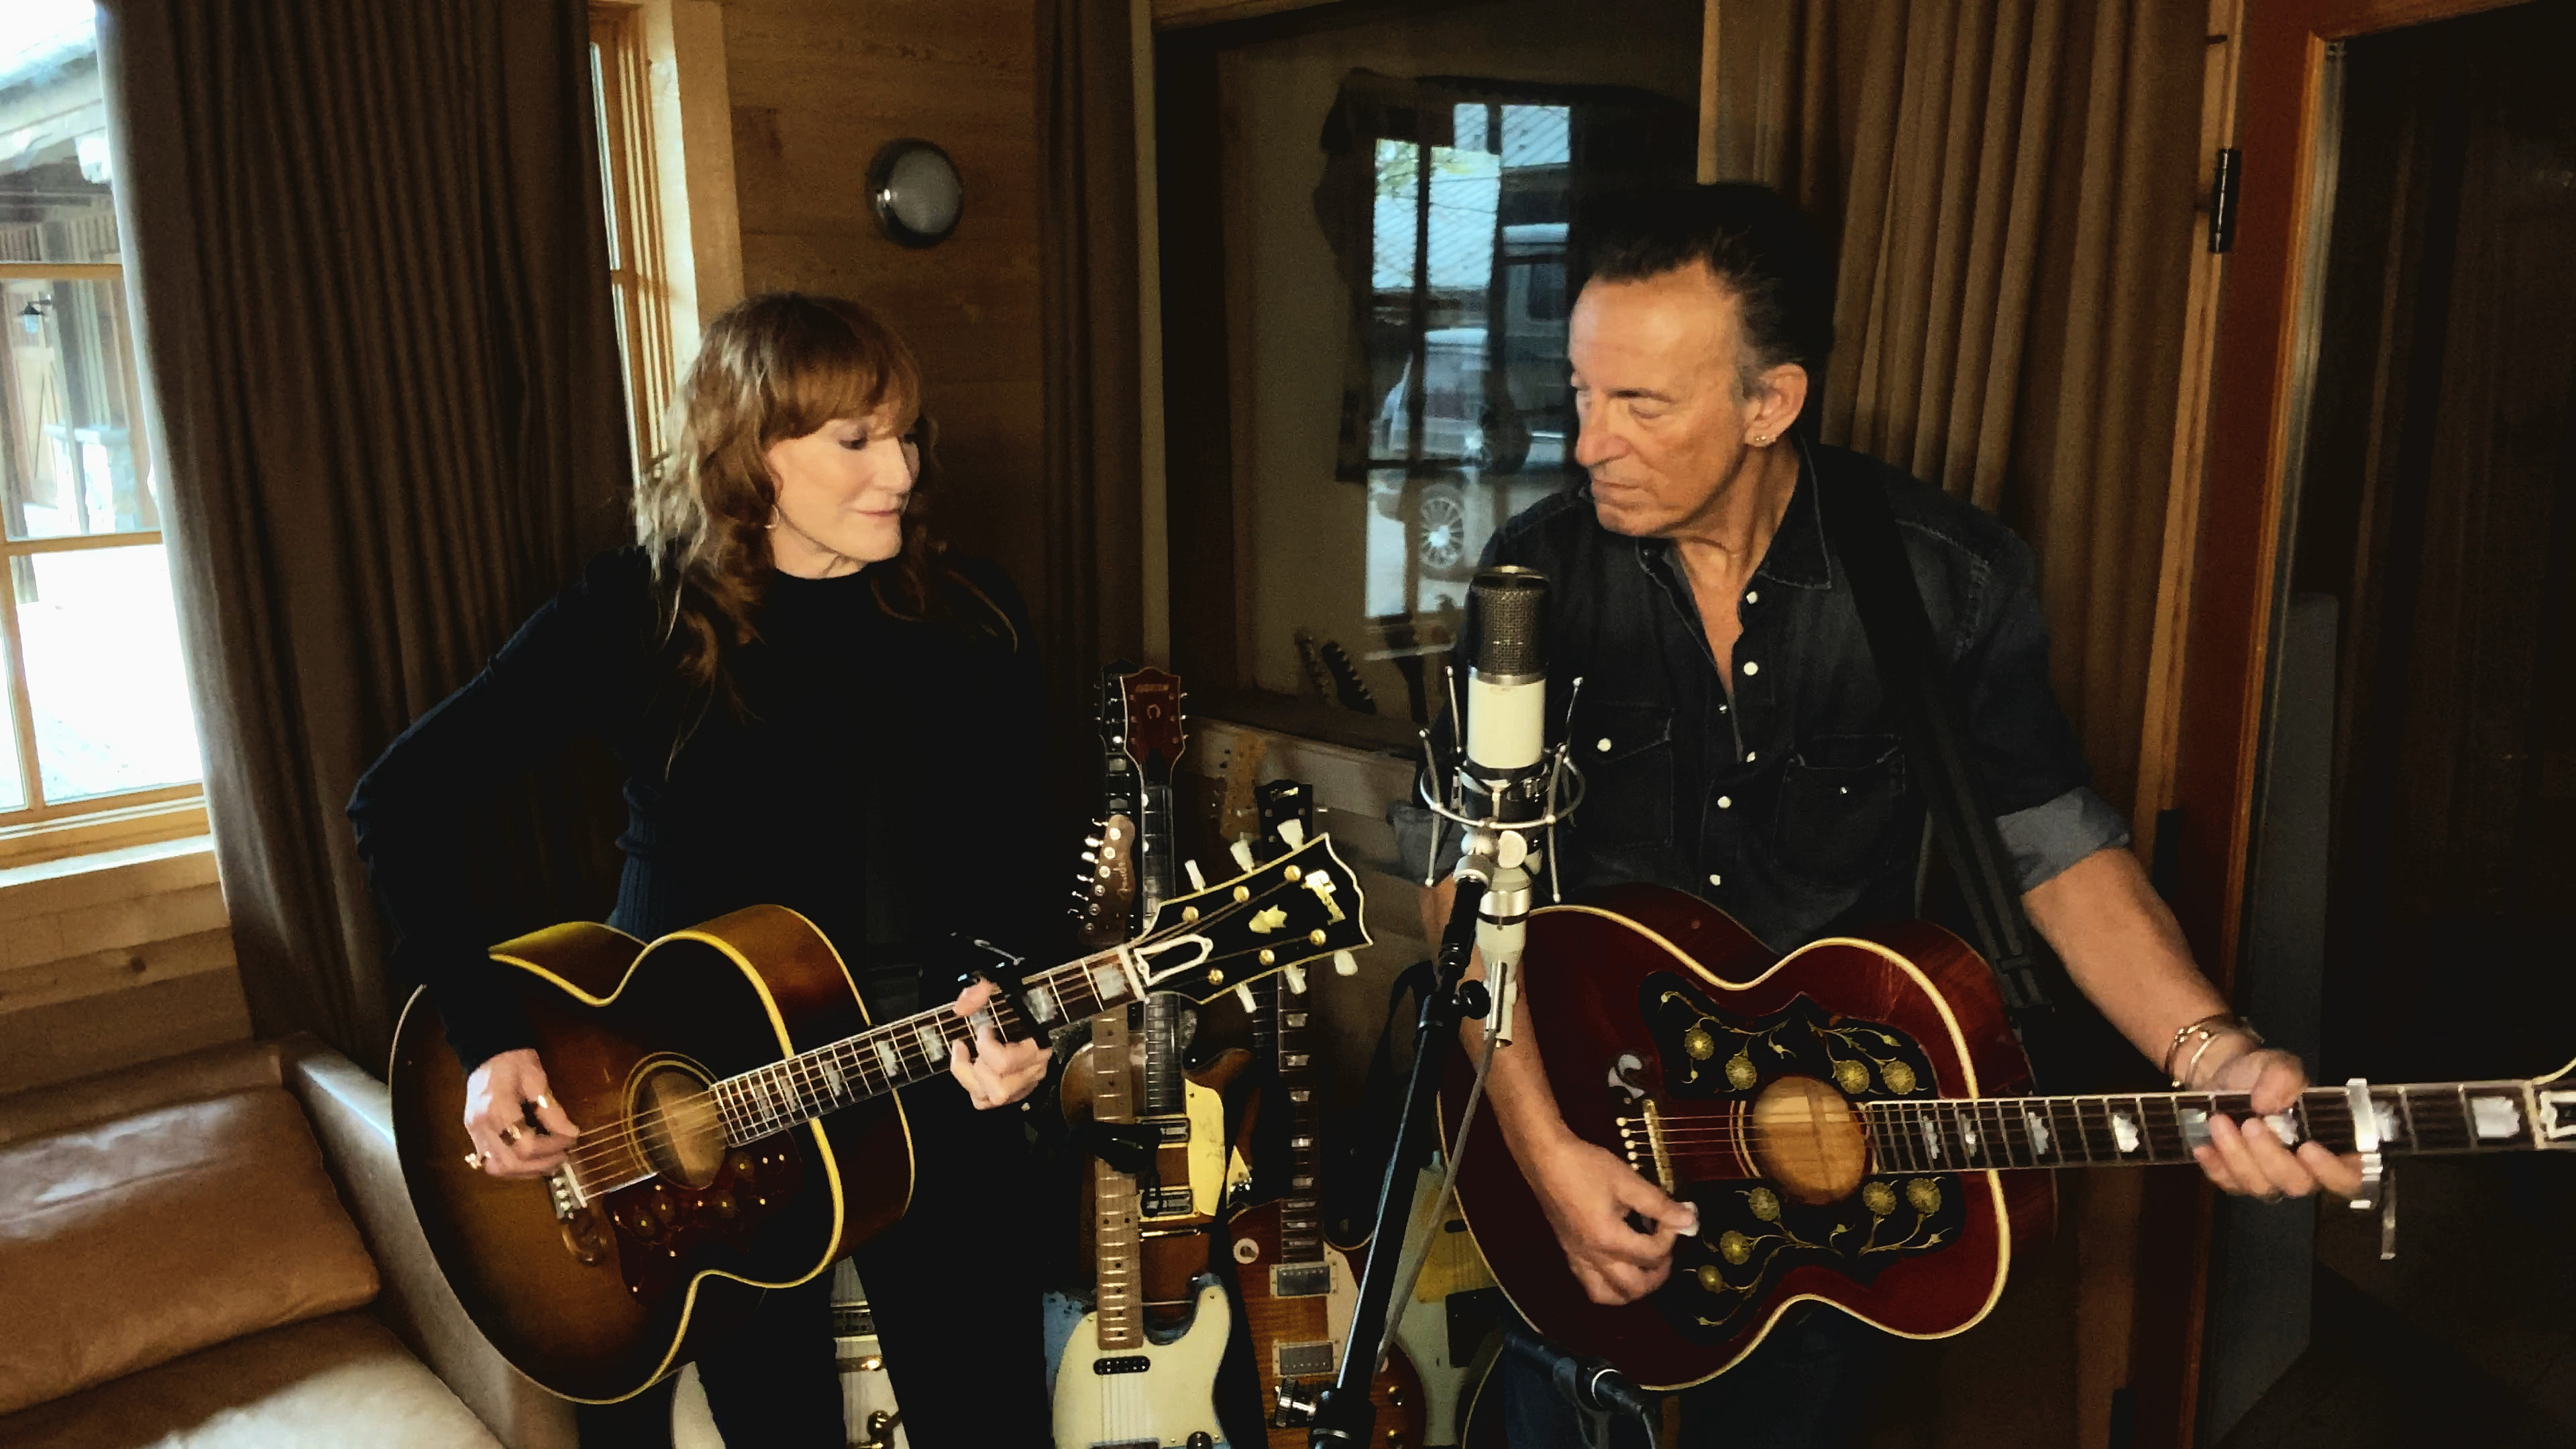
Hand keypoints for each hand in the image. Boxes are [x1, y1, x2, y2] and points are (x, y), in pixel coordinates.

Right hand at [462, 1048, 579, 1178]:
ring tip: (548, 1162)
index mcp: (497, 1109)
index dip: (552, 1147)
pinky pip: (490, 1163)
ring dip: (525, 1171)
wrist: (487, 1052)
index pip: (526, 1144)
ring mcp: (473, 1132)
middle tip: (562, 1157)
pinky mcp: (472, 1135)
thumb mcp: (537, 1080)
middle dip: (540, 1165)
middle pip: (510, 1163)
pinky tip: (529, 1160)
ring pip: (497, 1169)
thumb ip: (552, 1109)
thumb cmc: (514, 1061)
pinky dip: (512, 1167)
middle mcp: (481, 1126)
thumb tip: (571, 1134)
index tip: (571, 1139)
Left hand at [946, 981, 1048, 1109]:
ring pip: (992, 1099)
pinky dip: (972, 1086)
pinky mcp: (1012, 1091)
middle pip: (999, 1090)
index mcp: (1037, 1045)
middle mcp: (1033, 1071)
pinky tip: (970, 1066)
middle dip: (977, 1067)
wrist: (1044, 1010)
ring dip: (970, 1078)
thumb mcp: (1004, 987)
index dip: (985, 1047)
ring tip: (965, 1055)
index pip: (1005, 1063)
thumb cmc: (1025, 1001)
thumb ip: (982, 989)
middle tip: (971, 1044)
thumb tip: (960, 1008)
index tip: (984, 1028)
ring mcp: (1023, 1085)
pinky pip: (985, 1101)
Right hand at [1524, 1131, 1699, 1304]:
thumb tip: (1689, 1219)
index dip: (1671, 1236)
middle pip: (1633, 1288)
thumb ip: (1659, 1204)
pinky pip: (1589, 1283)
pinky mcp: (1569, 1252)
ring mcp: (1577, 1257)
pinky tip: (1617, 1263)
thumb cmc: (1584, 1165)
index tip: (1673, 1216)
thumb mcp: (1627, 1180)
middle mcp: (1592, 1256)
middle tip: (1666, 1252)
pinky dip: (1609, 1283)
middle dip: (1658, 1275)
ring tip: (1644, 1267)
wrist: (1544, 1158)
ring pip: (1607, 1296)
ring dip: (1631, 1289)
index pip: (1652, 1254)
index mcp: (1608, 1239)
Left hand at [2189, 1045, 2363, 1200]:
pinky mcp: (2238, 1178)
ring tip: (2219, 1121)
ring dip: (2237, 1156)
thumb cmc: (2262, 1075)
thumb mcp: (2277, 1066)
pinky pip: (2229, 1184)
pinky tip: (2204, 1146)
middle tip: (2251, 1124)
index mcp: (2330, 1145)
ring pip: (2260, 1186)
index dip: (2332, 1172)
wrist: (2225, 1076)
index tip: (2308, 1148)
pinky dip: (2215, 1166)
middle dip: (2272, 1157)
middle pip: (2298, 1184)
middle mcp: (2304, 1168)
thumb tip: (2269, 1103)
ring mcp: (2270, 1177)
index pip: (2349, 1177)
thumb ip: (2282, 1079)